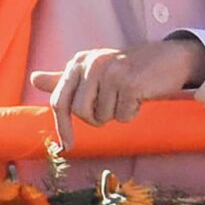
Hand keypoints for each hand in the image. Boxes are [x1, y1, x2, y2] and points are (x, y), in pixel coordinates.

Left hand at [28, 37, 204, 151]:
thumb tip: (34, 79)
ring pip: (103, 116)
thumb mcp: (94, 70)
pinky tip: (140, 96)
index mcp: (79, 62)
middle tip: (113, 105)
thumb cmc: (129, 68)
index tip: (66, 146)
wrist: (170, 58)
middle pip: (81, 113)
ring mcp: (111, 72)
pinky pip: (123, 115)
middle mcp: (91, 63)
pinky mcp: (130, 83)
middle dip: (98, 118)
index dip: (62, 126)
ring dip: (117, 114)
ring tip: (128, 96)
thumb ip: (64, 78)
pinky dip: (132, 113)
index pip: (60, 101)